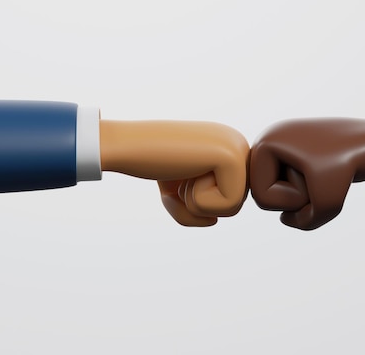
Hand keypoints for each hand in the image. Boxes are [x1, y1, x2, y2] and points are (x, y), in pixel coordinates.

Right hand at [100, 120, 248, 225]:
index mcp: (230, 147)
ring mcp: (238, 149)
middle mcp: (239, 144)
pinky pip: (227, 205)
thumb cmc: (149, 162)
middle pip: (234, 206)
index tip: (179, 173)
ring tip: (180, 172)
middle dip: (197, 204)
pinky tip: (185, 172)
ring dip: (195, 202)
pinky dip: (197, 201)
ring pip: (233, 209)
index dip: (198, 201)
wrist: (126, 143)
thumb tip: (214, 221)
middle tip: (178, 174)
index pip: (230, 199)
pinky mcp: (231, 159)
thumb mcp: (178, 186)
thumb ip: (201, 202)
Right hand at [249, 118, 364, 229]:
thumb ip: (303, 223)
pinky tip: (328, 174)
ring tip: (326, 175)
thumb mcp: (327, 203)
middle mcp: (270, 140)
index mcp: (266, 143)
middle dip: (296, 198)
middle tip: (321, 177)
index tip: (316, 177)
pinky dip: (312, 191)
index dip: (291, 201)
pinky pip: (293, 185)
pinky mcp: (297, 152)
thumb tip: (287, 220)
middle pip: (265, 195)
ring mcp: (283, 145)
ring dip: (306, 195)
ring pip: (281, 192)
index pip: (260, 197)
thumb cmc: (352, 163)